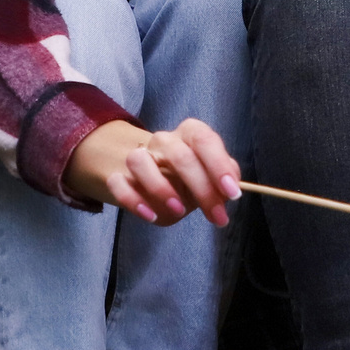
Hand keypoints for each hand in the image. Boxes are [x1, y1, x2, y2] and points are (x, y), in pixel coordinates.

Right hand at [64, 117, 242, 225]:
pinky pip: (118, 183)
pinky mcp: (118, 175)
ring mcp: (139, 156)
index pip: (204, 140)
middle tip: (216, 215)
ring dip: (160, 187)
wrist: (151, 175)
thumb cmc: (188, 176)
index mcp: (190, 134)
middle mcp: (163, 141)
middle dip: (202, 189)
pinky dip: (133, 200)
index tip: (231, 192)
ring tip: (179, 210)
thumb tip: (231, 188)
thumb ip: (224, 177)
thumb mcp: (210, 174)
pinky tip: (150, 216)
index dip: (219, 165)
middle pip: (179, 156)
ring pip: (140, 161)